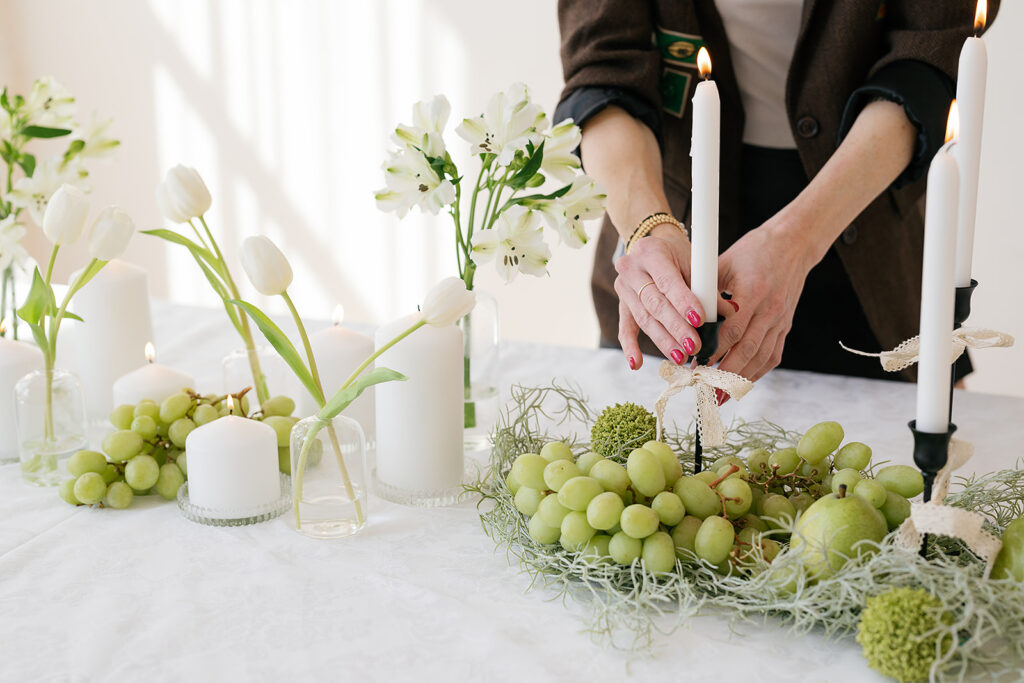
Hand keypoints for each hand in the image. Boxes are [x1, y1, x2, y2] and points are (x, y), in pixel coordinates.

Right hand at [614, 225, 724, 368]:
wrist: (654, 247)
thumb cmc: (679, 256)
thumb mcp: (694, 263)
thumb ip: (707, 288)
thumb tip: (730, 314)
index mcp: (650, 252)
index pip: (667, 282)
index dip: (683, 302)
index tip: (700, 320)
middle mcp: (631, 269)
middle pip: (654, 304)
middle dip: (676, 328)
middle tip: (694, 346)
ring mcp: (623, 288)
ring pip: (644, 319)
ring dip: (664, 341)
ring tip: (681, 357)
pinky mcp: (622, 305)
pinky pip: (625, 328)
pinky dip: (631, 347)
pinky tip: (637, 364)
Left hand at [709, 220, 814, 382]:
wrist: (793, 245)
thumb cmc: (754, 250)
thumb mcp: (726, 262)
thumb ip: (707, 288)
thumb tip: (684, 312)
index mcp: (753, 292)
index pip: (732, 330)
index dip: (713, 350)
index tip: (694, 364)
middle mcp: (769, 310)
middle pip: (747, 350)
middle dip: (724, 374)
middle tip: (703, 389)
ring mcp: (780, 321)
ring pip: (760, 357)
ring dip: (740, 380)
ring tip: (719, 396)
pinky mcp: (785, 326)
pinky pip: (772, 355)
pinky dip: (756, 372)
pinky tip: (741, 384)